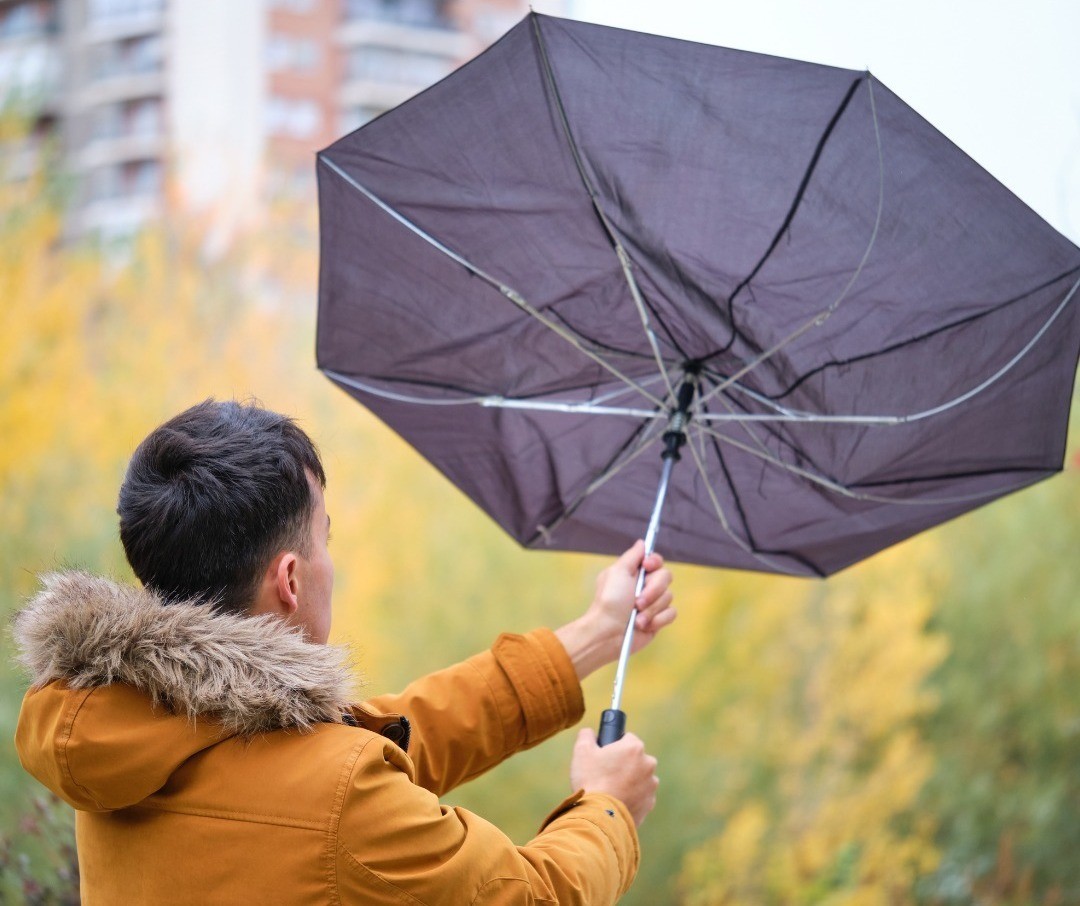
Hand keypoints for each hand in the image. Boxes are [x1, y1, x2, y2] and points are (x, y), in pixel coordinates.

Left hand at [554, 540, 674, 679]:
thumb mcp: (618, 572)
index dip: (655, 562)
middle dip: (653, 590)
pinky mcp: (658, 620)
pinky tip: (643, 626)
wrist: (608, 633)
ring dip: (651, 609)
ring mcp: (652, 604)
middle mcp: (645, 586)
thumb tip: (642, 543)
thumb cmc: (609, 602)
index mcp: (634, 573)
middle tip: (637, 601)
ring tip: (636, 618)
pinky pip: (671, 614)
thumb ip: (632, 556)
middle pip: (666, 577)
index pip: (656, 560)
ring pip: (669, 597)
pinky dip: (658, 620)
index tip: (647, 567)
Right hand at [569, 727, 658, 826]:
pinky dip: (631, 796)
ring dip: (629, 780)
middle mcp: (648, 764)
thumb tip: (590, 732)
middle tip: (606, 773)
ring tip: (610, 789)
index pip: (627, 738)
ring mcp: (651, 785)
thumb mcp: (582, 751)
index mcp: (634, 748)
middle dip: (623, 763)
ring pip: (639, 777)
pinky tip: (616, 800)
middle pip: (635, 758)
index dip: (614, 745)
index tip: (605, 755)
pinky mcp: (649, 803)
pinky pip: (640, 795)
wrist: (599, 816)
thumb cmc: (591, 780)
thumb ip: (586, 735)